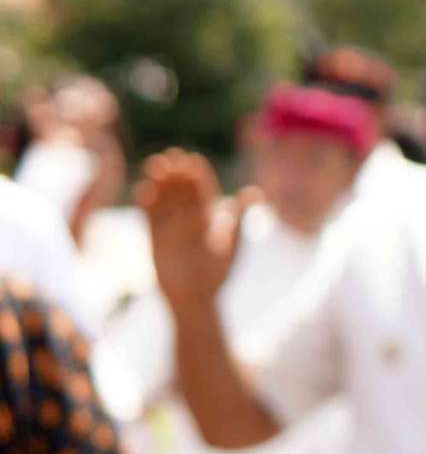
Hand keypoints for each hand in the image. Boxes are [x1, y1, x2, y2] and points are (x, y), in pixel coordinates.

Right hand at [137, 151, 254, 314]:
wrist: (196, 297)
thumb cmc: (218, 272)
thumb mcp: (232, 243)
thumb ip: (239, 217)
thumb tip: (253, 191)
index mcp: (210, 218)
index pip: (202, 191)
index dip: (197, 176)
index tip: (192, 160)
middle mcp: (189, 219)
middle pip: (181, 191)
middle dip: (176, 174)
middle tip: (171, 156)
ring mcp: (171, 227)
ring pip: (165, 200)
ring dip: (159, 183)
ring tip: (155, 165)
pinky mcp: (155, 238)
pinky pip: (150, 217)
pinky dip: (146, 203)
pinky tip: (143, 190)